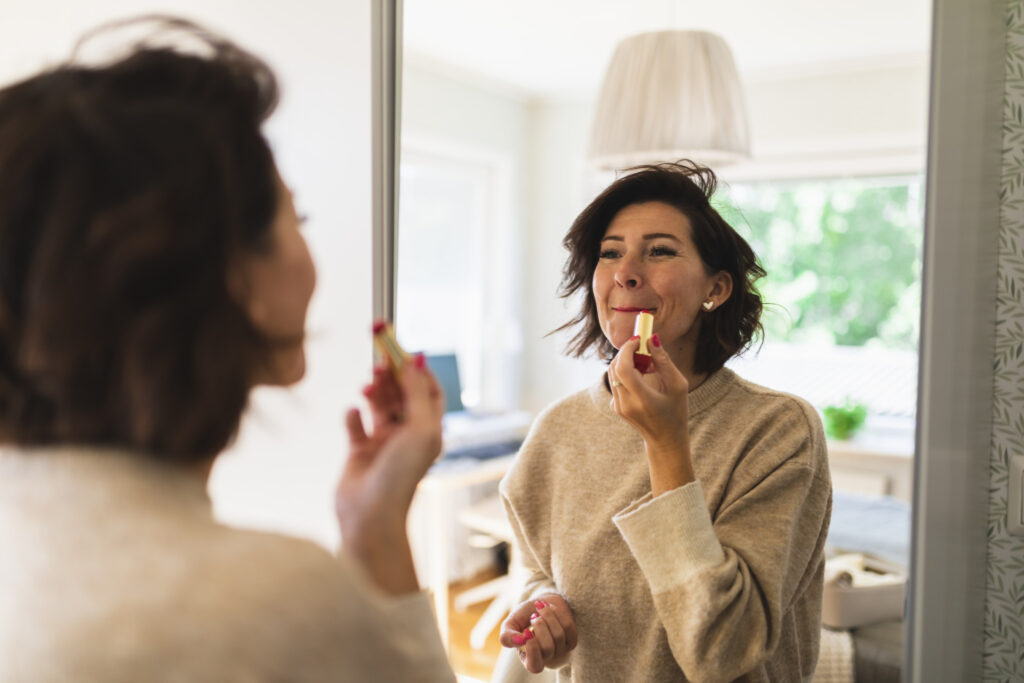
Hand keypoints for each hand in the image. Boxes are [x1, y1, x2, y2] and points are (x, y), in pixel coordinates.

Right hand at [335, 355, 443, 551]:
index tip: (403, 350)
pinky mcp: (360, 453)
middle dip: (391, 376)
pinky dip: (353, 416)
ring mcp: (383, 444)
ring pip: (379, 407)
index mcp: (429, 431)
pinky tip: (352, 413)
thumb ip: (416, 393)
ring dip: (374, 392)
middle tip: (378, 358)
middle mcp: (408, 436)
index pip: (428, 392)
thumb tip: (415, 361)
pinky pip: (355, 426)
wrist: (371, 515)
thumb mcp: (418, 429)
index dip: (418, 371)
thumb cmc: (401, 475)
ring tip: (367, 384)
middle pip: (401, 395)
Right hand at [499, 595, 577, 672]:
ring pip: (558, 635)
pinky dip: (558, 613)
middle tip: (533, 616)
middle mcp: (546, 658)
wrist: (541, 604)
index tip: (527, 632)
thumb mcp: (510, 624)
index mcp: (528, 659)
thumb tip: (520, 641)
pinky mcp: (571, 640)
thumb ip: (507, 636)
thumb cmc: (523, 617)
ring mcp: (560, 650)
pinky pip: (568, 627)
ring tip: (541, 607)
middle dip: (540, 626)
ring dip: (548, 615)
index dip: (533, 651)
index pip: (534, 666)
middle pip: (548, 648)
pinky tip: (551, 609)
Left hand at [608, 334, 689, 446]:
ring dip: (626, 361)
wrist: (665, 439)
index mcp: (643, 400)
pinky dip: (625, 373)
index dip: (627, 350)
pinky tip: (642, 377)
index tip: (638, 339)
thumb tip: (652, 339)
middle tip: (642, 346)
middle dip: (626, 352)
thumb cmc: (676, 412)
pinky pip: (615, 382)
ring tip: (646, 364)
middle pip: (615, 368)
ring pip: (612, 373)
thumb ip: (664, 361)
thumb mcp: (678, 386)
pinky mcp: (615, 406)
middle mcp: (626, 404)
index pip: (623, 369)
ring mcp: (618, 406)